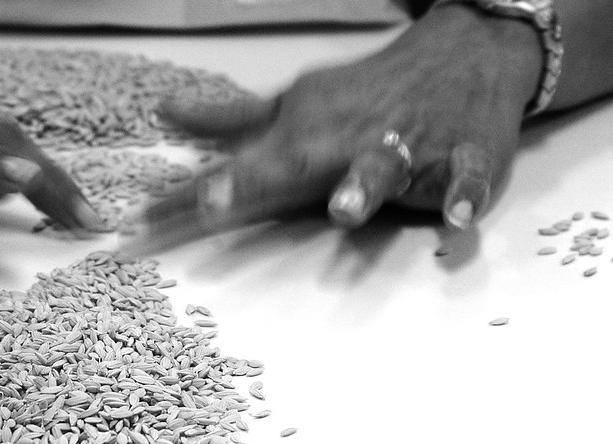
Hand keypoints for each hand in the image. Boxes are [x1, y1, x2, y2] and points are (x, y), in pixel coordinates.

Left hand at [146, 4, 543, 236]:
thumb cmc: (365, 93)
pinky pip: (466, 176)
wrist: (461, 55)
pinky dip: (464, 194)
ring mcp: (406, 145)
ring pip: (381, 162)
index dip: (191, 190)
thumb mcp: (294, 104)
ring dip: (361, 185)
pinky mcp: (462, 157)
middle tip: (214, 201)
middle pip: (296, 161)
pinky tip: (456, 219)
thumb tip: (165, 115)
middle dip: (255, 179)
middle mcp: (344, 138)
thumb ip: (231, 121)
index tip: (145, 216)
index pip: (238, 166)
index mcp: (303, 131)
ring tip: (345, 210)